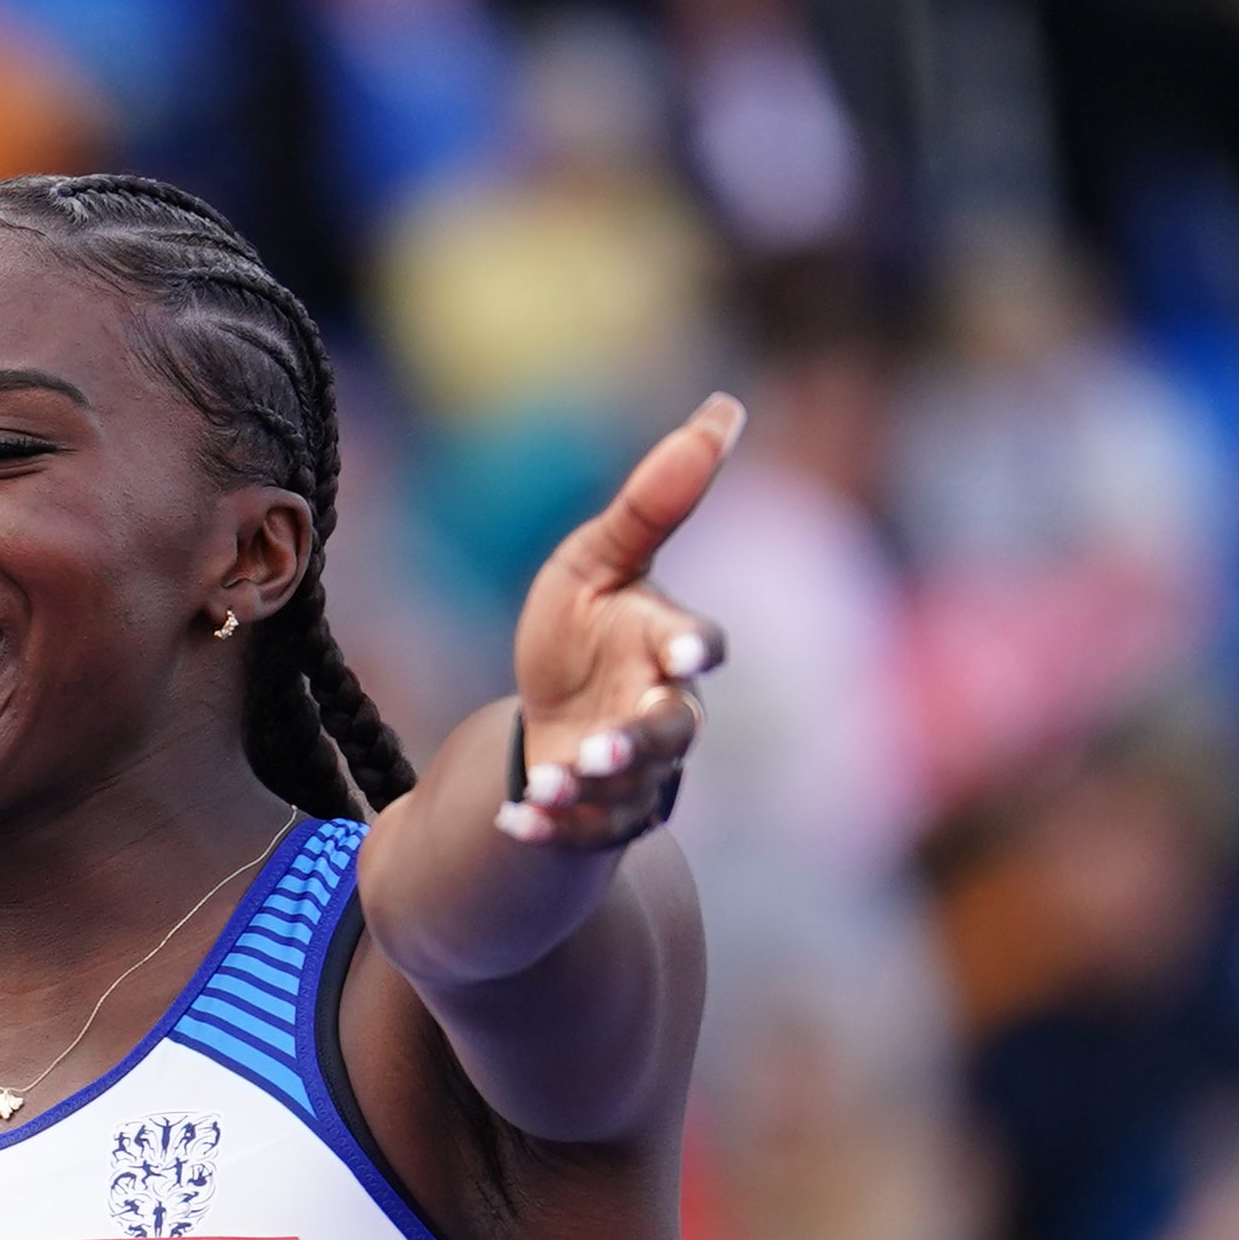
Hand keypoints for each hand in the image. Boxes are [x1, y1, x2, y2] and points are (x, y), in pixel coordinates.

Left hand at [501, 394, 743, 848]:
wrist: (552, 721)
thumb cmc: (584, 631)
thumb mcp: (599, 561)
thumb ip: (657, 501)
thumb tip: (725, 408)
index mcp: (667, 644)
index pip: (696, 644)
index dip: (694, 645)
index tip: (687, 649)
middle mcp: (663, 711)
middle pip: (672, 731)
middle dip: (640, 741)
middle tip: (604, 748)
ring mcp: (636, 772)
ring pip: (631, 788)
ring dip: (592, 788)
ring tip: (550, 782)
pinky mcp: (599, 817)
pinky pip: (582, 830)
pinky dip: (549, 828)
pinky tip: (512, 821)